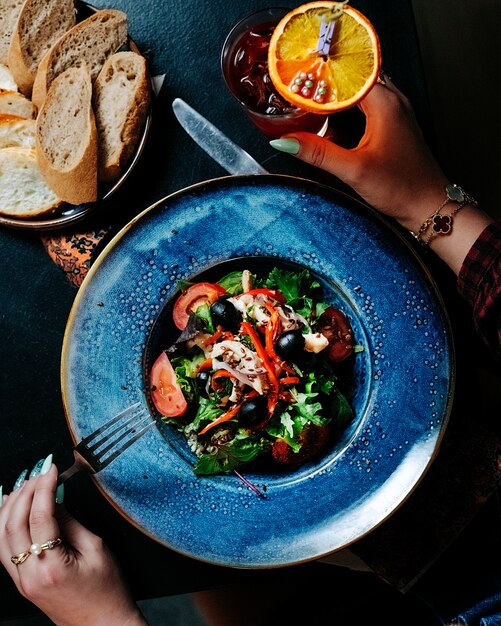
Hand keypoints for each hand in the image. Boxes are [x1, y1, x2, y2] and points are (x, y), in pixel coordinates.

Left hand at [0, 459, 145, 625]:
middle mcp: (29, 575)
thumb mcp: (96, 549)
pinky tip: (12, 508)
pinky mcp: (21, 582)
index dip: (43, 487)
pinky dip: (5, 523)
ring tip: (25, 484)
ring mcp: (21, 581)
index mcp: (50, 567)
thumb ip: (71, 522)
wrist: (102, 625)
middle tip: (38, 471)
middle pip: (12, 524)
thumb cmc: (106, 591)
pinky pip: (3, 548)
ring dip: (10, 505)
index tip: (50, 468)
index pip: (39, 516)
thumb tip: (54, 499)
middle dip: (24, 491)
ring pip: (0, 535)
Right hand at [271, 78, 492, 273]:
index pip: (346, 74)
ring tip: (310, 96)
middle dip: (326, 80)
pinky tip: (333, 118)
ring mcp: (396, 112)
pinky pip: (368, 104)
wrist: (429, 205)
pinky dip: (348, 106)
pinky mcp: (394, 125)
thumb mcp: (353, 170)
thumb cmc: (402, 187)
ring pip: (360, 90)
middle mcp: (393, 100)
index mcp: (385, 103)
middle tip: (298, 83)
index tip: (296, 76)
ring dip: (337, 93)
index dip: (320, 73)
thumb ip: (318, 153)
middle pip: (353, 78)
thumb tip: (285, 142)